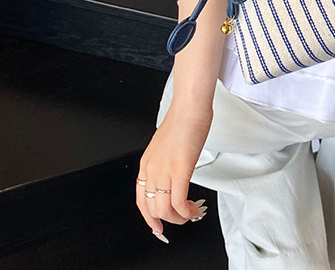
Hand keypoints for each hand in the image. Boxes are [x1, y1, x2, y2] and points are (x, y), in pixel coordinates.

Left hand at [136, 104, 212, 241]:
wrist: (189, 108)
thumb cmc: (182, 120)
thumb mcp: (165, 146)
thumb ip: (165, 162)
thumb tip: (173, 175)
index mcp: (146, 164)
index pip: (141, 200)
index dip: (149, 217)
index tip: (158, 226)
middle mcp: (151, 170)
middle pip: (153, 209)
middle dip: (169, 220)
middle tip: (182, 218)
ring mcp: (164, 171)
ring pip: (165, 209)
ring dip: (179, 218)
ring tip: (190, 213)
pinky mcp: (180, 170)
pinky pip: (179, 202)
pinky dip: (186, 211)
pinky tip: (193, 209)